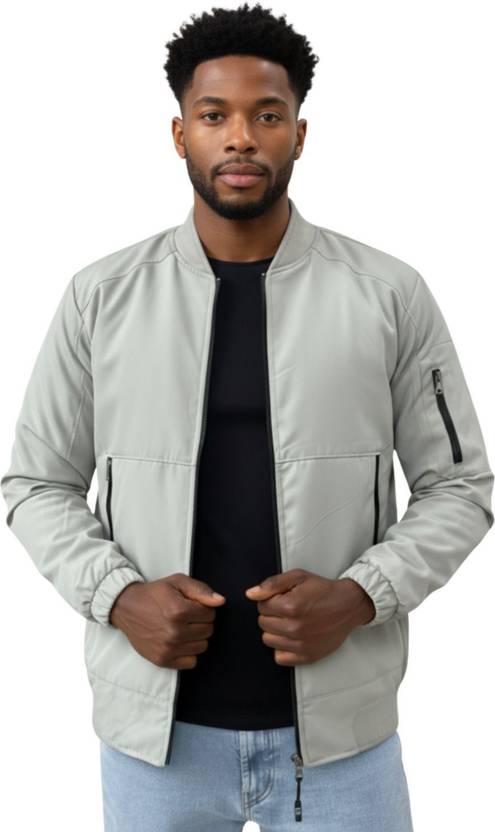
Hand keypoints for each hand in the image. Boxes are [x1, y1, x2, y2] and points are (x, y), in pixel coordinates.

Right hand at [109, 574, 225, 668]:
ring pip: (202, 646)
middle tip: (186, 616)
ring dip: (196, 637)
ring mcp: (168, 648)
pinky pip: (191, 662)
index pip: (211, 614)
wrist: (126, 608)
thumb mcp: (177, 582)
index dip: (203, 608)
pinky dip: (188, 652)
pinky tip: (179, 641)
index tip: (191, 605)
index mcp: (179, 611)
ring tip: (182, 628)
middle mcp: (174, 632)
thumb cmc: (154, 594)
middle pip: (208, 631)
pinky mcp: (162, 660)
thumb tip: (220, 601)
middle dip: (201, 622)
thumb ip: (201, 590)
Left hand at [245, 569, 375, 665]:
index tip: (282, 598)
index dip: (270, 600)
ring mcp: (301, 644)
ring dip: (275, 631)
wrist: (348, 606)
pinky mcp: (307, 656)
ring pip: (268, 640)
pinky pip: (279, 657)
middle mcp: (295, 627)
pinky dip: (282, 648)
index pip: (261, 606)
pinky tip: (292, 637)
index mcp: (291, 606)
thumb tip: (251, 594)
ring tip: (289, 622)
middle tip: (287, 610)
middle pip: (262, 623)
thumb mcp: (298, 577)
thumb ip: (272, 584)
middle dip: (271, 614)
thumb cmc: (323, 590)